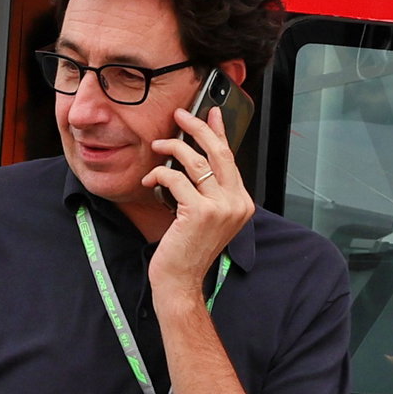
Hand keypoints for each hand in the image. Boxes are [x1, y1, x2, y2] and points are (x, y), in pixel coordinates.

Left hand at [145, 105, 252, 296]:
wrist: (181, 281)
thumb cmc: (187, 250)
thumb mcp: (205, 216)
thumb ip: (207, 188)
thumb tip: (195, 157)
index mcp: (242, 203)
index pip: (230, 158)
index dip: (219, 132)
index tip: (211, 113)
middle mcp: (237, 203)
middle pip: (218, 152)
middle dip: (197, 127)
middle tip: (180, 115)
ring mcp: (221, 207)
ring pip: (195, 161)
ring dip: (171, 148)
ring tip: (157, 146)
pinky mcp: (200, 212)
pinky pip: (176, 178)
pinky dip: (159, 174)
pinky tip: (150, 179)